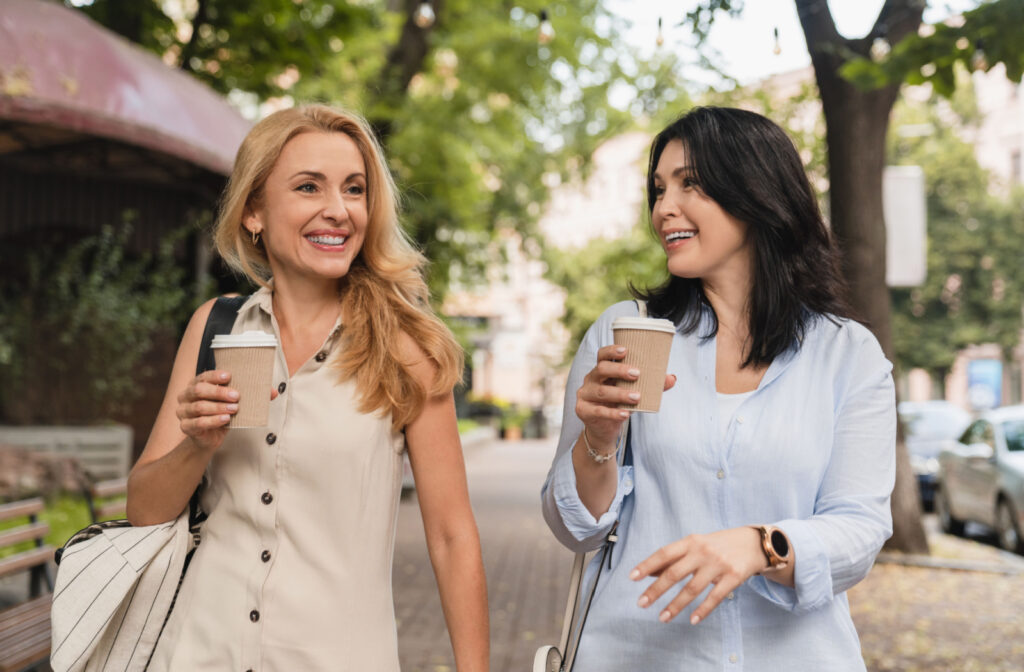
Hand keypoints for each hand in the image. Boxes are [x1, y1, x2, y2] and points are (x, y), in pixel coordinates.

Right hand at [176, 371, 280, 451]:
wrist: (209, 438)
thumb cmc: (221, 414)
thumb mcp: (234, 402)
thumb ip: (251, 395)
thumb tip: (273, 392)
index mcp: (196, 385)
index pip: (203, 376)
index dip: (215, 375)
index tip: (230, 376)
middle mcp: (186, 396)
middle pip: (199, 390)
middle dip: (219, 392)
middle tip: (237, 396)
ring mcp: (183, 412)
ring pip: (199, 407)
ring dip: (219, 407)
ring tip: (234, 408)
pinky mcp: (186, 427)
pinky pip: (198, 423)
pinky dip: (214, 421)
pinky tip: (226, 419)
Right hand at [575, 345, 675, 447]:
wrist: (605, 429)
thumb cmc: (619, 404)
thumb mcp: (634, 392)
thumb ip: (651, 385)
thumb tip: (672, 378)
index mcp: (601, 370)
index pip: (602, 355)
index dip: (611, 351)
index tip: (626, 350)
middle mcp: (590, 379)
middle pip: (601, 369)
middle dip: (619, 370)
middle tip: (637, 374)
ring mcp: (585, 395)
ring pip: (602, 391)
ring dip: (620, 393)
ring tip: (637, 397)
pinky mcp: (583, 411)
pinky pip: (599, 411)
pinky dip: (613, 413)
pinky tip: (626, 414)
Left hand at [630, 527, 766, 624]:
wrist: (753, 543)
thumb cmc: (717, 545)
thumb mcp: (695, 545)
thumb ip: (674, 558)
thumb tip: (648, 571)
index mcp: (691, 541)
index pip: (664, 553)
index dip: (647, 565)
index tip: (632, 577)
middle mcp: (702, 551)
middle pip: (674, 573)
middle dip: (656, 590)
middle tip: (641, 603)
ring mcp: (718, 564)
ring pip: (692, 588)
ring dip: (675, 605)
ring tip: (662, 618)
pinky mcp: (733, 577)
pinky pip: (715, 597)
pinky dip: (703, 610)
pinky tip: (692, 620)